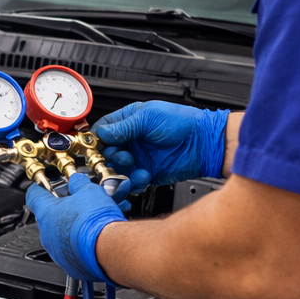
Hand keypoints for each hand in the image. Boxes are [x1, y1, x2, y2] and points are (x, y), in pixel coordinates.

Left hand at [25, 172, 124, 283]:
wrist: (111, 249)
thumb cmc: (96, 222)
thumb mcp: (89, 191)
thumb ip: (78, 184)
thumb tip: (76, 181)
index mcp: (46, 213)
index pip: (33, 195)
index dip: (40, 188)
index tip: (46, 186)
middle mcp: (47, 235)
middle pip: (49, 217)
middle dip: (64, 210)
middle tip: (79, 204)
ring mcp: (57, 252)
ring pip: (61, 236)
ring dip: (72, 228)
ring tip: (91, 222)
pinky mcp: (71, 265)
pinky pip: (71, 252)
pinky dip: (80, 246)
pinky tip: (94, 239)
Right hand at [93, 102, 229, 186]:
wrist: (203, 143)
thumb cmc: (182, 123)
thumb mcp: (148, 117)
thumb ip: (123, 127)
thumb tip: (102, 133)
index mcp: (129, 121)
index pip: (103, 131)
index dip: (97, 140)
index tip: (95, 147)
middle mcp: (131, 140)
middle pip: (107, 153)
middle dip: (110, 157)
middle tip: (121, 157)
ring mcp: (138, 157)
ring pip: (117, 169)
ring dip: (121, 170)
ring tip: (133, 166)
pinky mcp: (146, 173)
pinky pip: (131, 181)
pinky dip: (133, 181)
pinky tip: (143, 174)